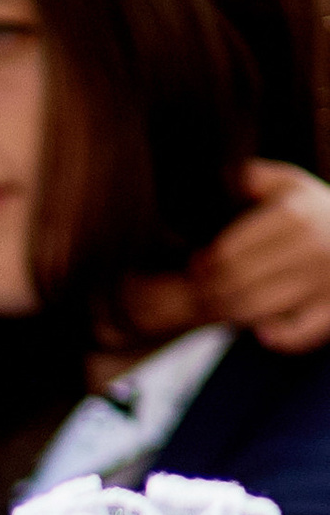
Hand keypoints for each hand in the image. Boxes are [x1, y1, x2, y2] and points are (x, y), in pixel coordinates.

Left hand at [189, 162, 329, 353]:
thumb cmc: (321, 213)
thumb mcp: (294, 185)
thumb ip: (259, 178)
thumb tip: (231, 178)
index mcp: (293, 215)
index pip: (228, 252)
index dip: (203, 265)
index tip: (197, 267)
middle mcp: (309, 247)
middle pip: (236, 283)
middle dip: (210, 292)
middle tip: (202, 293)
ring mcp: (323, 281)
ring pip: (256, 309)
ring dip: (230, 314)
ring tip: (222, 308)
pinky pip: (295, 334)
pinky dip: (274, 336)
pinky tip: (260, 330)